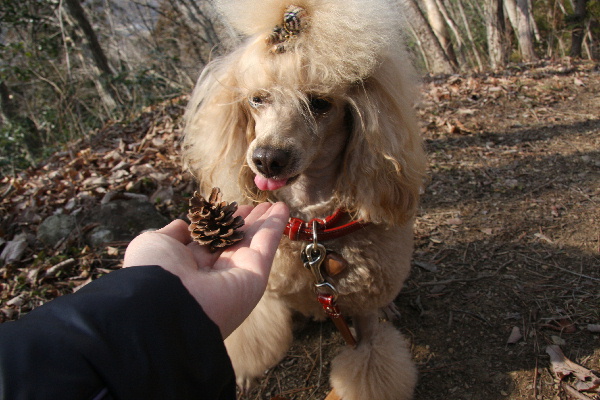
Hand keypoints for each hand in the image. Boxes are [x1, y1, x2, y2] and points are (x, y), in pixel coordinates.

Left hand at [123, 202, 288, 337]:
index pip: (210, 240)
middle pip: (235, 240)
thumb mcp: (155, 243)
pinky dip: (275, 226)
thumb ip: (172, 233)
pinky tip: (283, 209)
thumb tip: (183, 224)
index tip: (231, 207)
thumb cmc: (153, 272)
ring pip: (254, 241)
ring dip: (265, 222)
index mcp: (188, 266)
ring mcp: (236, 274)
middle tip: (259, 204)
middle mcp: (213, 273)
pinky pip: (266, 245)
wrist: (163, 304)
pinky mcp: (255, 276)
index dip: (221, 222)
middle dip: (247, 222)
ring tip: (276, 202)